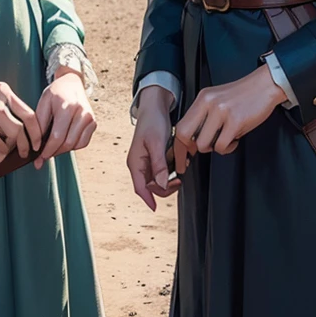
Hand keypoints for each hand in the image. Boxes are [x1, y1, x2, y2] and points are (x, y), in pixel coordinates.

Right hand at [0, 74, 42, 158]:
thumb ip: (4, 103)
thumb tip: (15, 124)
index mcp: (5, 91)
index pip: (29, 112)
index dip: (37, 130)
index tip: (38, 140)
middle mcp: (0, 100)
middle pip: (25, 125)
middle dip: (30, 142)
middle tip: (28, 151)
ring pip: (13, 133)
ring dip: (15, 148)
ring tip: (12, 154)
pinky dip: (1, 149)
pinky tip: (0, 152)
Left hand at [33, 66, 95, 167]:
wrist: (71, 82)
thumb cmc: (56, 93)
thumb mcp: (43, 103)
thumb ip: (39, 125)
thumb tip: (36, 148)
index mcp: (67, 106)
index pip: (57, 136)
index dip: (47, 150)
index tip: (39, 158)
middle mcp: (82, 112)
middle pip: (68, 143)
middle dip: (54, 153)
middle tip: (43, 156)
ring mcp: (90, 118)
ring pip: (76, 145)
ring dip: (63, 150)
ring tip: (53, 146)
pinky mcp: (93, 123)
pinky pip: (83, 143)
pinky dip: (73, 146)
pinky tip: (64, 141)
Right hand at [127, 86, 179, 210]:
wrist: (155, 107)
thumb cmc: (152, 121)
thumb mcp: (156, 142)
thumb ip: (159, 164)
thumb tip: (161, 184)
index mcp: (135, 162)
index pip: (140, 188)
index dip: (148, 199)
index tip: (156, 209)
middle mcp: (139, 164)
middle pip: (151, 187)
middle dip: (165, 188)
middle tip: (179, 180)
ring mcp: (146, 161)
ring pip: (157, 181)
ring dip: (168, 180)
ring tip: (180, 172)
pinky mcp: (154, 157)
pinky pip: (161, 172)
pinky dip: (170, 172)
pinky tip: (177, 166)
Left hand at [173, 64, 285, 175]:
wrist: (265, 85)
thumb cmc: (243, 95)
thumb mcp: (217, 99)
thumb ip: (204, 115)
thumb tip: (193, 138)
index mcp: (202, 98)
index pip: (181, 124)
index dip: (179, 143)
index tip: (182, 154)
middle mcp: (208, 103)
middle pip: (185, 135)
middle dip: (191, 149)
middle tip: (201, 151)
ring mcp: (221, 112)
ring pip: (203, 144)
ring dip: (214, 148)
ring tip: (225, 140)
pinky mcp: (235, 121)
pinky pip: (222, 145)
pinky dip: (228, 148)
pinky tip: (234, 139)